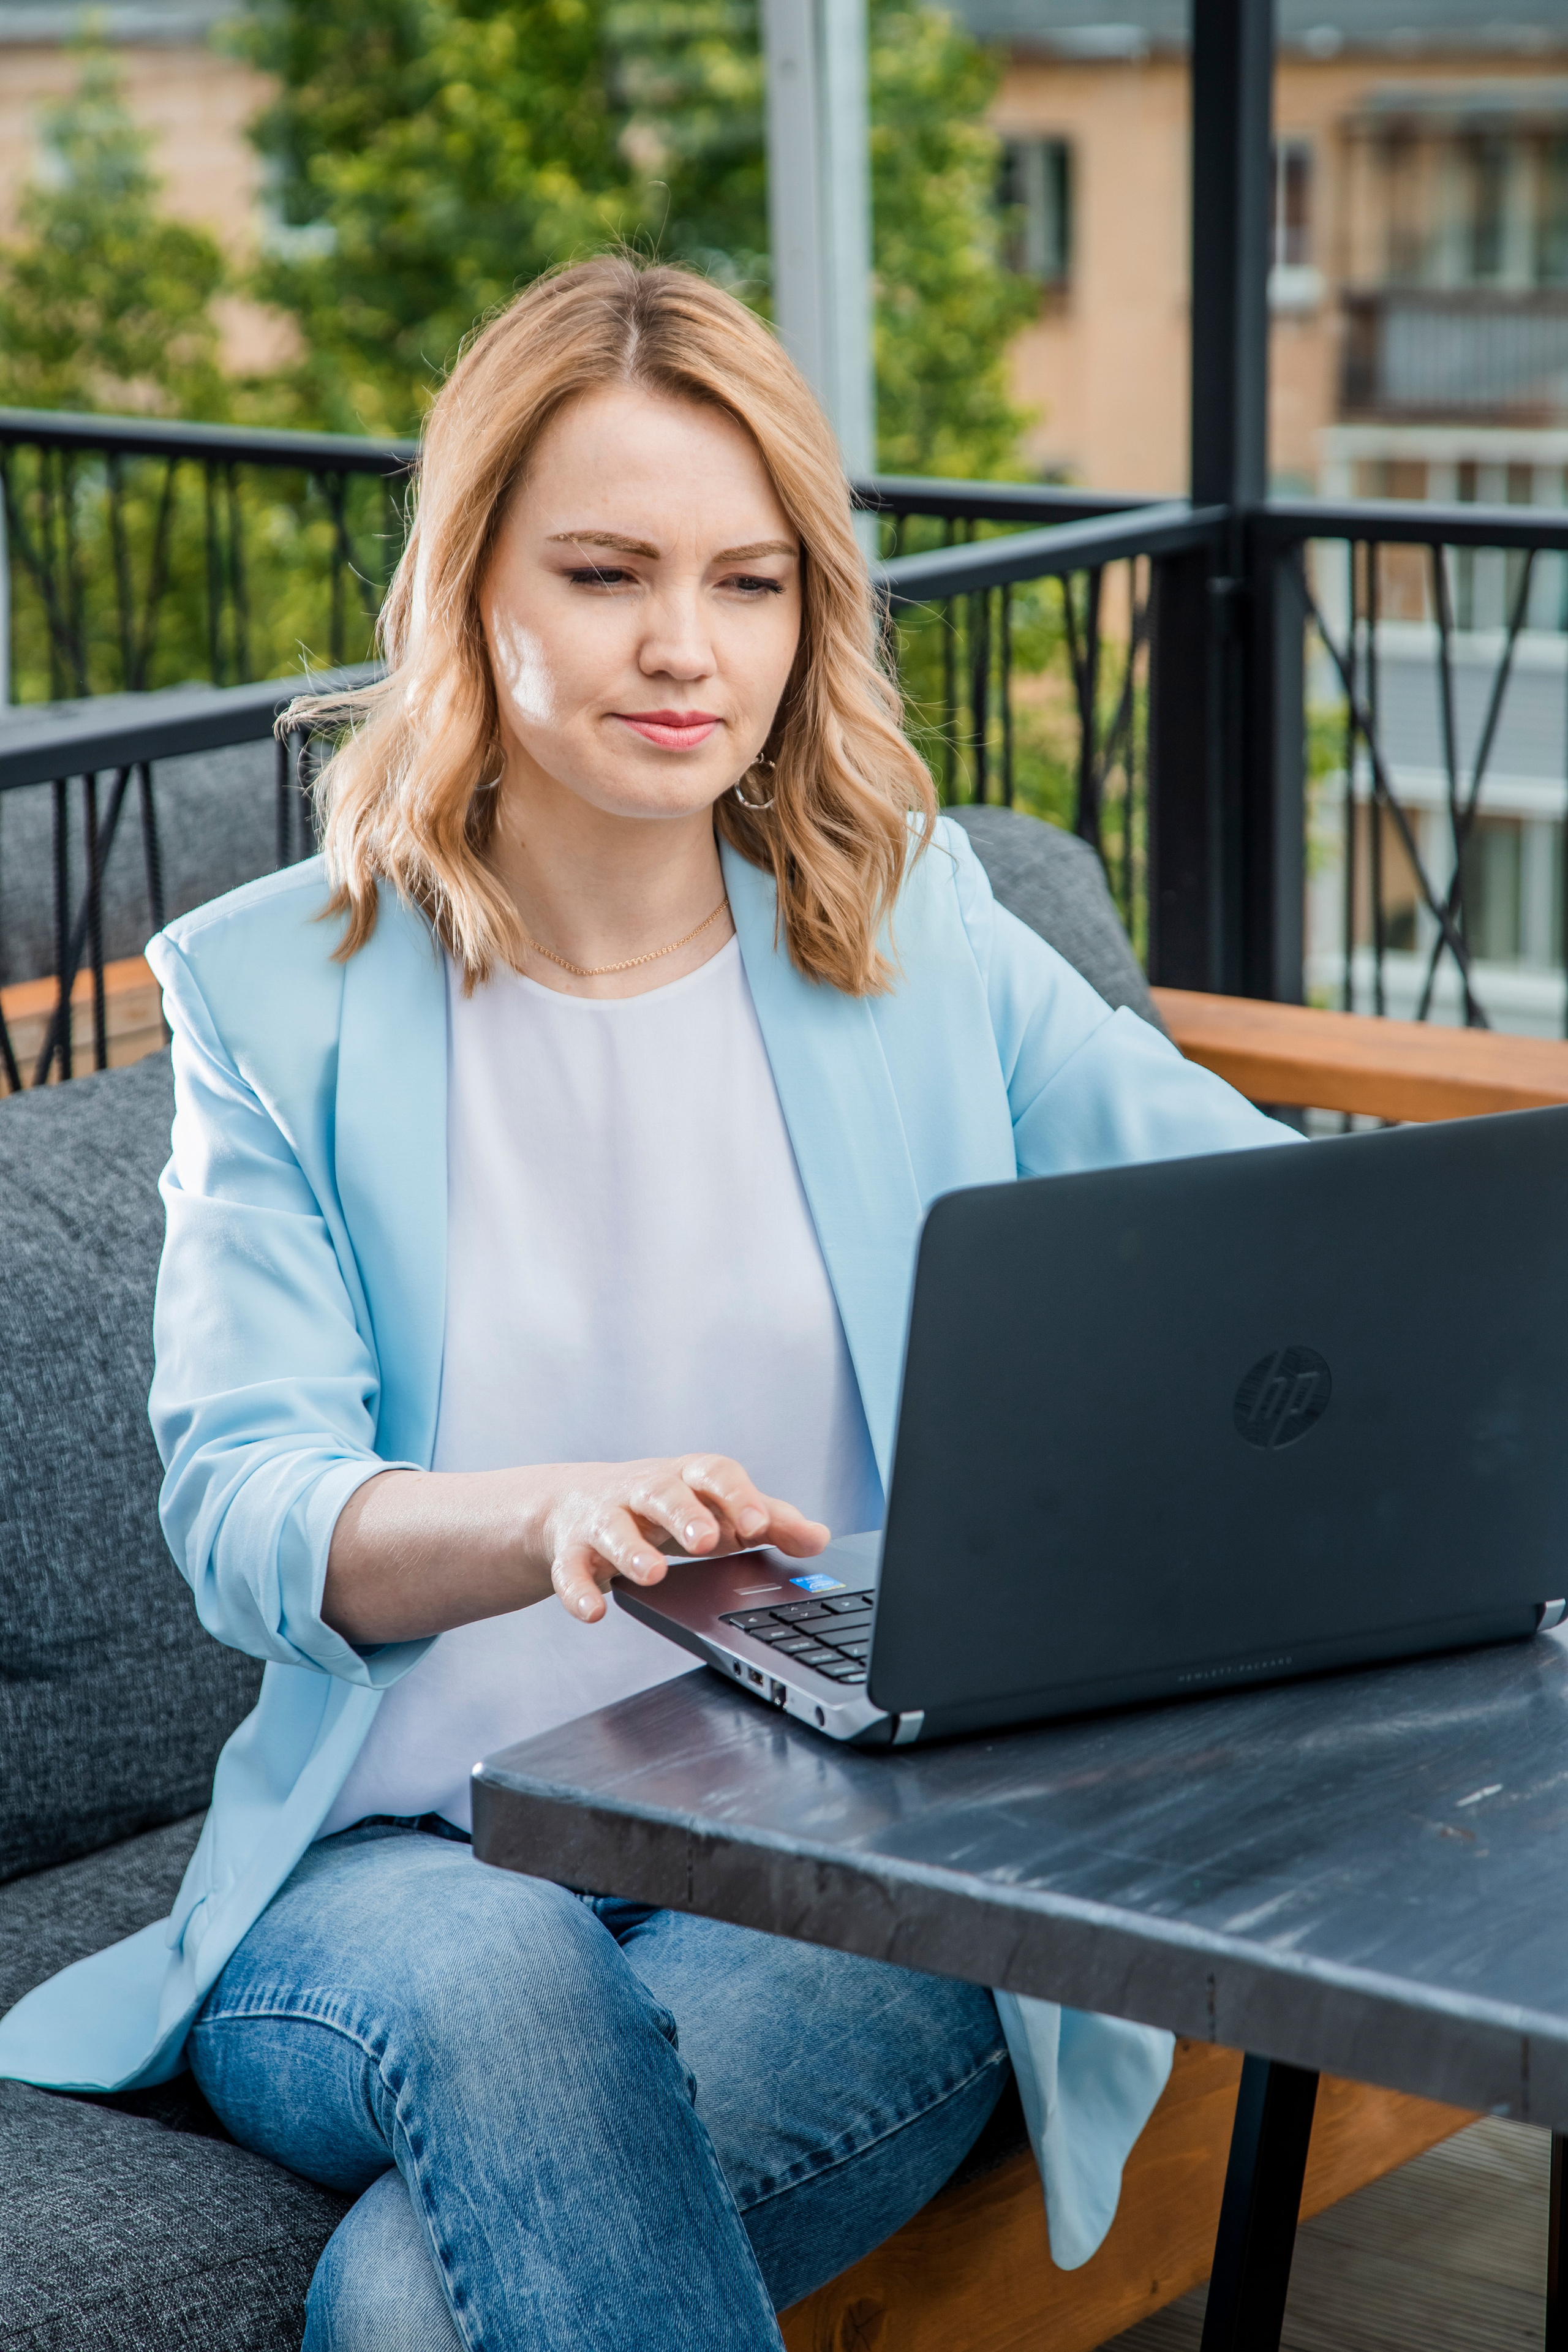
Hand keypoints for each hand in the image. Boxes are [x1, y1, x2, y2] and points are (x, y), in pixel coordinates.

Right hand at [543, 1454, 828, 1623]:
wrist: (575, 1503)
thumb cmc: (666, 1509)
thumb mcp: (716, 1509)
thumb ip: (768, 1522)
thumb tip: (819, 1538)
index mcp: (687, 1477)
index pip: (715, 1473)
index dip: (737, 1497)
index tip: (760, 1527)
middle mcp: (643, 1491)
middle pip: (663, 1493)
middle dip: (684, 1514)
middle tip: (707, 1541)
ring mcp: (604, 1517)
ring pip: (613, 1528)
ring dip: (632, 1551)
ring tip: (653, 1575)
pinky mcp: (571, 1549)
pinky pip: (571, 1568)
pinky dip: (579, 1590)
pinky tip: (595, 1611)